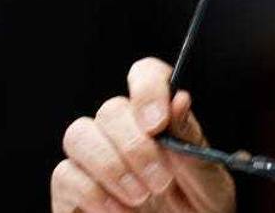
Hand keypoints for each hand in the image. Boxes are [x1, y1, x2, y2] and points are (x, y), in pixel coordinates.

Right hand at [51, 58, 235, 212]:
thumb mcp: (209, 183)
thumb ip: (191, 143)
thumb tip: (179, 99)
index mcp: (159, 122)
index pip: (145, 75)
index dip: (147, 88)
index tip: (158, 123)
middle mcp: (123, 134)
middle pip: (110, 109)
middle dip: (135, 146)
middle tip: (161, 182)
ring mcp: (94, 161)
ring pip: (78, 134)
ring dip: (111, 166)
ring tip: (141, 198)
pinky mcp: (71, 192)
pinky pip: (65, 174)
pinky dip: (92, 193)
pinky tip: (119, 211)